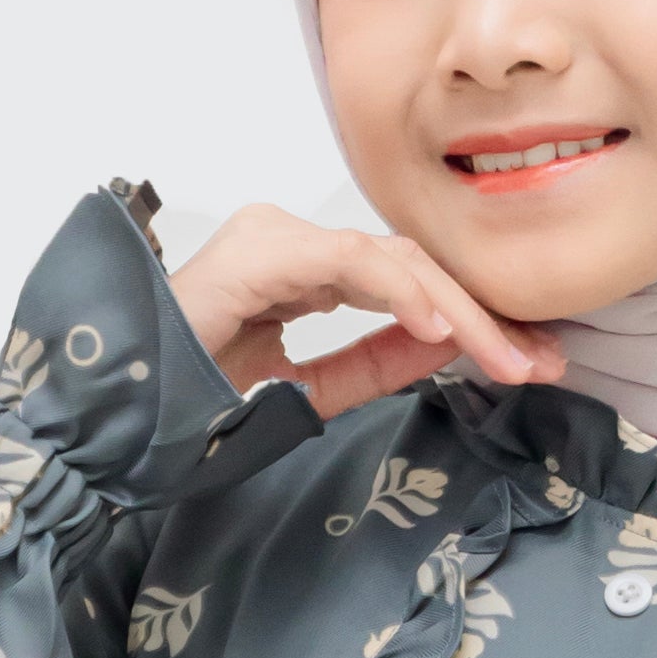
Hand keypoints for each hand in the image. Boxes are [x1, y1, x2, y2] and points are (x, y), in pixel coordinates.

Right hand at [170, 204, 566, 416]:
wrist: (114, 419)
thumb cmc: (190, 405)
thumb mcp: (306, 393)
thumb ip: (372, 363)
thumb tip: (449, 341)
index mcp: (304, 271)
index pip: (409, 284)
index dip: (476, 322)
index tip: (530, 363)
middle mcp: (295, 242)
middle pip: (415, 267)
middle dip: (487, 316)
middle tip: (543, 363)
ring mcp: (278, 239)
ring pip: (394, 259)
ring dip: (462, 310)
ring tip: (509, 357)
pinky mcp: (263, 249)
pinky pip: (349, 261)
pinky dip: (403, 290)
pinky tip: (442, 327)